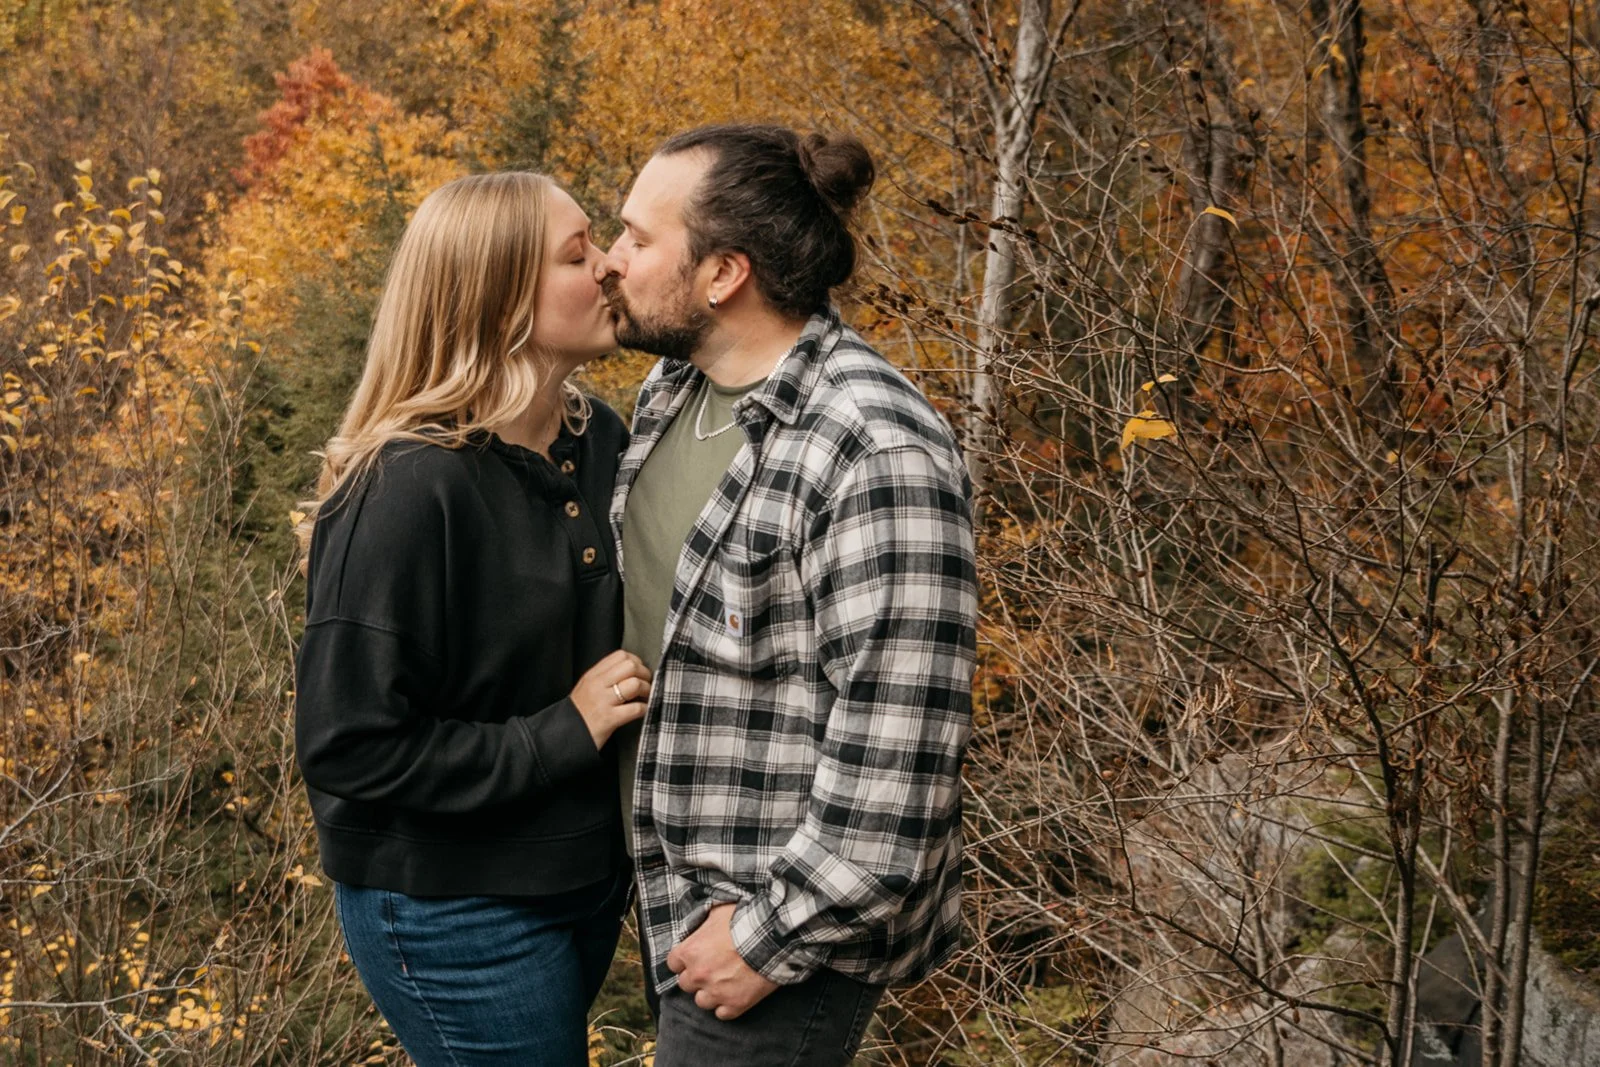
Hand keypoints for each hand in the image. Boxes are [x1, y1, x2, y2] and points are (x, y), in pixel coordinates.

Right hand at [571, 650, 650, 749]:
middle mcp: (597, 685)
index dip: (636, 661)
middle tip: (646, 684)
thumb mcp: (586, 688)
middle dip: (644, 674)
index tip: (639, 672)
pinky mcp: (609, 719)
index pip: (621, 655)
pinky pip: (636, 708)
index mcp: (592, 675)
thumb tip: (631, 670)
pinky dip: (645, 708)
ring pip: (635, 684)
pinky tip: (643, 711)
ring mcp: (603, 701)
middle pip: (630, 666)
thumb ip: (604, 677)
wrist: (564, 737)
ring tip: (645, 697)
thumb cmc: (579, 714)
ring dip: (647, 690)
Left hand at [666, 903, 778, 1019]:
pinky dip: (726, 1006)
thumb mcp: (718, 912)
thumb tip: (698, 926)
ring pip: (701, 1001)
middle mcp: (698, 975)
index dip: (683, 960)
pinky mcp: (735, 1004)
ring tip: (723, 982)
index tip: (693, 957)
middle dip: (696, 976)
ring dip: (709, 993)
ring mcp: (716, 992)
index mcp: (690, 952)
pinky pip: (722, 1014)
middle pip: (685, 984)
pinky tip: (734, 994)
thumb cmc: (745, 920)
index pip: (673, 963)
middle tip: (711, 968)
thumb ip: (702, 923)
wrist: (773, 937)